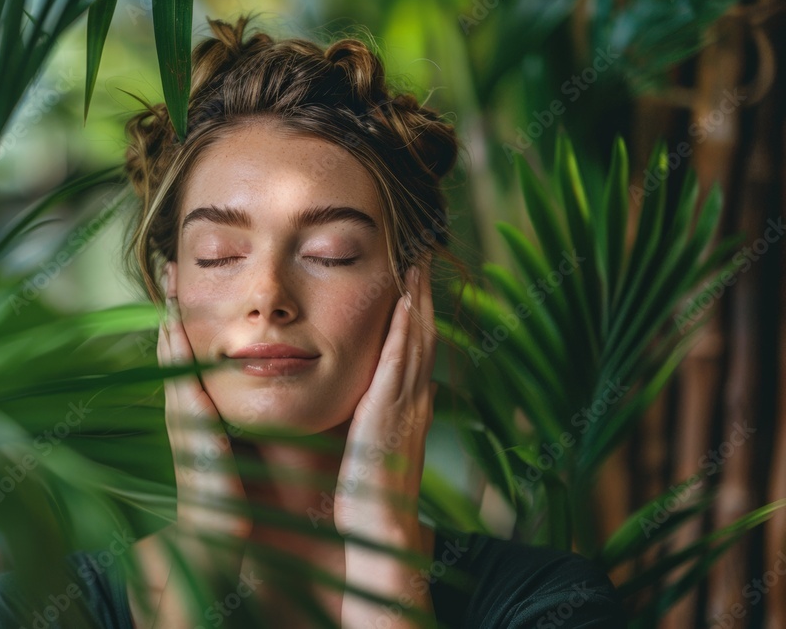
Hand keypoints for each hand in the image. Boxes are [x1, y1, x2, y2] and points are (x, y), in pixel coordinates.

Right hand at [158, 262, 250, 541]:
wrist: (223, 544)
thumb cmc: (249, 500)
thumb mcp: (254, 448)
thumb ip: (262, 418)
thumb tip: (290, 385)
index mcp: (208, 416)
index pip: (199, 359)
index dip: (195, 324)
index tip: (194, 287)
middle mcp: (191, 415)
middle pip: (180, 353)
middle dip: (174, 312)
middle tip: (171, 269)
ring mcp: (186, 425)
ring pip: (174, 363)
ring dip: (169, 324)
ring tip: (168, 287)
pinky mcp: (191, 437)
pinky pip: (180, 387)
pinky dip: (174, 358)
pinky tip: (173, 329)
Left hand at [335, 259, 437, 627]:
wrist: (379, 534)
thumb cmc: (367, 499)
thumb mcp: (368, 451)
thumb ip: (369, 425)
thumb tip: (364, 407)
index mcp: (405, 408)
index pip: (413, 348)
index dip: (415, 311)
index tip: (411, 276)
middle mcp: (413, 400)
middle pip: (421, 334)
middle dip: (422, 293)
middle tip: (421, 252)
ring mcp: (406, 405)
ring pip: (418, 339)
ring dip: (418, 298)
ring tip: (417, 260)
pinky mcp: (390, 412)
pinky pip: (402, 361)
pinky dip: (407, 328)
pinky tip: (405, 299)